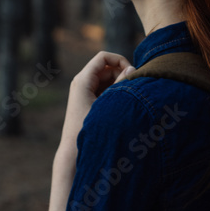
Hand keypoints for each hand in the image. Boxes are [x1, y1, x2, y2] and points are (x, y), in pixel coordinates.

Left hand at [44, 51, 132, 210]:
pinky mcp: (89, 101)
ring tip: (129, 99)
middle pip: (107, 67)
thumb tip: (131, 69)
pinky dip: (116, 92)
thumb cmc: (91, 130)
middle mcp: (81, 83)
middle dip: (122, 73)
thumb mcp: (109, 105)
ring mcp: (85, 92)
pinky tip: (123, 105)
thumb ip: (121, 86)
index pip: (103, 57)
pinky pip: (105, 89)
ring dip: (121, 84)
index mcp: (82, 80)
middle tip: (135, 89)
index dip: (119, 60)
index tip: (132, 72)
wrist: (74, 153)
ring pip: (108, 79)